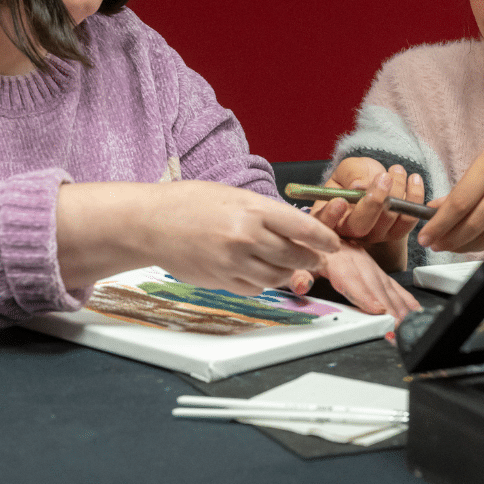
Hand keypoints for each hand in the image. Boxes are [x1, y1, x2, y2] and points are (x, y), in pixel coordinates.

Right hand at [56, 180, 340, 294]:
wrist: (150, 223)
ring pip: (279, 276)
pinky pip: (256, 288)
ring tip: (291, 264)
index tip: (333, 243)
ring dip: (290, 272)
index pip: (301, 228)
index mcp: (251, 209)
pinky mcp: (222, 281)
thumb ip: (264, 212)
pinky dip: (265, 282)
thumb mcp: (232, 195)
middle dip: (311, 258)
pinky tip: (262, 272)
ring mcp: (234, 263)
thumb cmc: (189, 202)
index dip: (323, 238)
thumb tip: (293, 228)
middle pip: (295, 255)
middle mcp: (246, 237)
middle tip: (317, 257)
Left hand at [289, 240, 419, 320]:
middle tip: (396, 327)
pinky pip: (390, 282)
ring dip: (397, 304)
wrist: (306, 232)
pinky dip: (404, 297)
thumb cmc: (300, 248)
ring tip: (407, 324)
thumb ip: (295, 274)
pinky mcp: (372, 265)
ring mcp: (364, 260)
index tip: (376, 309)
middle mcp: (352, 256)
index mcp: (331, 255)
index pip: (348, 277)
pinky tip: (413, 310)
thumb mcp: (291, 260)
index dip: (363, 294)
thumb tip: (302, 284)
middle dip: (386, 306)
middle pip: (371, 283)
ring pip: (384, 283)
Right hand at [314, 157, 424, 245]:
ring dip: (396, 192)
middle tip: (383, 177)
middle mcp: (351, 231)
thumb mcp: (348, 168)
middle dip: (374, 202)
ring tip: (396, 170)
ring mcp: (374, 235)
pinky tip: (414, 179)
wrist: (376, 178)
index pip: (324, 224)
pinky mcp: (395, 233)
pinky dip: (414, 198)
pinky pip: (408, 220)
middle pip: (360, 227)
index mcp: (331, 215)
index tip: (340, 201)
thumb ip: (351, 175)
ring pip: (386, 221)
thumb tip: (359, 186)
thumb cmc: (356, 174)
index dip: (330, 216)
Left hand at [417, 122, 483, 252]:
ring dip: (466, 245)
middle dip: (449, 239)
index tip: (425, 234)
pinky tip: (473, 242)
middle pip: (474, 223)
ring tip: (448, 245)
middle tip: (432, 244)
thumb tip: (437, 207)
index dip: (439, 223)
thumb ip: (463, 185)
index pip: (460, 202)